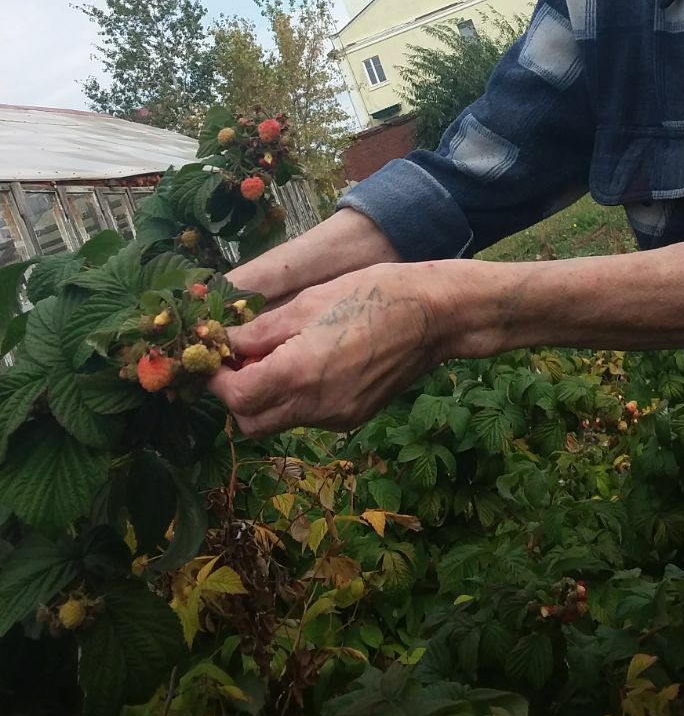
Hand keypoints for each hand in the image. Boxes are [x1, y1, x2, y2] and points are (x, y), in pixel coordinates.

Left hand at [207, 263, 444, 436]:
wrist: (436, 316)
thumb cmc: (375, 294)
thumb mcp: (311, 302)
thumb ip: (262, 330)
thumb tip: (225, 342)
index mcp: (299, 373)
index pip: (235, 396)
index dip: (216, 378)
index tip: (214, 355)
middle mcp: (316, 405)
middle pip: (251, 421)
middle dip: (235, 394)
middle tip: (239, 358)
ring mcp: (337, 416)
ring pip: (279, 421)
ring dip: (266, 396)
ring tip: (277, 354)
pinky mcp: (354, 416)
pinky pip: (309, 415)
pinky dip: (296, 396)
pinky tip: (311, 362)